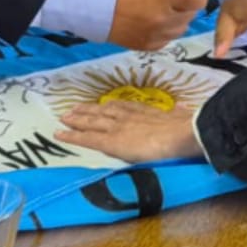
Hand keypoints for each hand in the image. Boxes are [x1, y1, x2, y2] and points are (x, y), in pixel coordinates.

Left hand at [56, 101, 201, 162]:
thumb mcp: (183, 116)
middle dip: (87, 110)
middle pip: (102, 111)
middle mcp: (128, 116)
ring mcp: (117, 127)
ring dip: (77, 119)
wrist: (181, 134)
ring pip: (91, 122)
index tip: (100, 105)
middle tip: (72, 109)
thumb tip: (184, 108)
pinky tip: (60, 135)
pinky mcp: (111, 141)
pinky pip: (87, 139)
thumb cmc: (187, 128)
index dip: (109, 106)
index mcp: (145, 111)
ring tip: (64, 118)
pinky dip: (72, 136)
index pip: (122, 107)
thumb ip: (180, 113)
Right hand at [108, 0, 208, 50]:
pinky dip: (165, 30)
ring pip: (182, 28)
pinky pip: (168, 38)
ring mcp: (158, 35)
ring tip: (161, 9)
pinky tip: (152, 20)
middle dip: (186, 3)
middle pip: (192, 13)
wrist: (94, 4)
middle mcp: (166, 19)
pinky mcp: (149, 46)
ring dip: (178, 17)